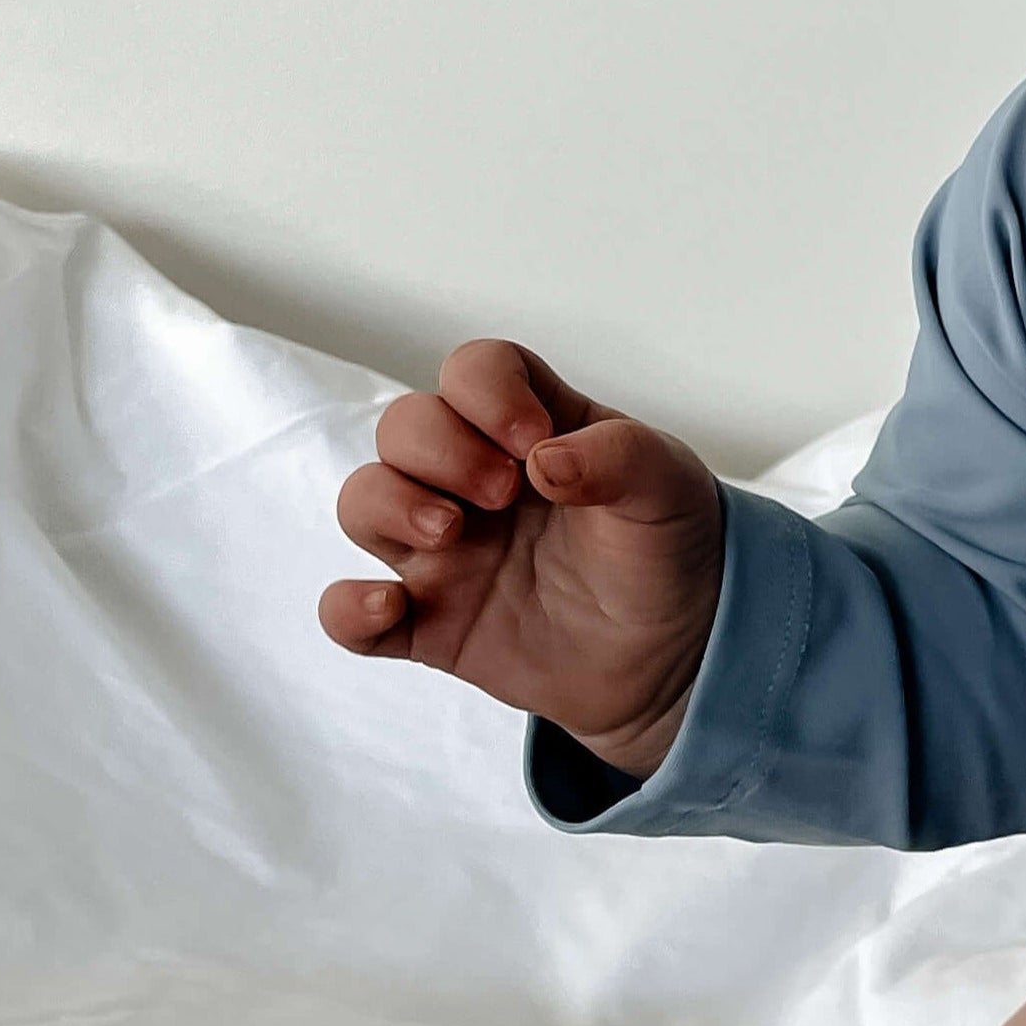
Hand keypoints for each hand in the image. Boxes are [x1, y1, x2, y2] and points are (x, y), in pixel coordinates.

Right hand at [319, 339, 723, 776]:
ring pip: (365, 500)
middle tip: (502, 494)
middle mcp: (475, 481)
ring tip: (450, 534)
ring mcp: (446, 551)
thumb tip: (544, 459)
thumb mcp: (669, 489)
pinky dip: (348, 610)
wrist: (677, 653)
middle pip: (406, 427)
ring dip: (388, 505)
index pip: (474, 372)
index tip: (532, 439)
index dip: (487, 392)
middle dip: (437, 449)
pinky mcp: (431, 622)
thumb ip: (621, 457)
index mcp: (534, 431)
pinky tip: (388, 608)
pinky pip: (351, 614)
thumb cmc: (666, 551)